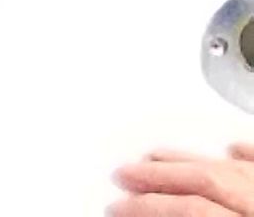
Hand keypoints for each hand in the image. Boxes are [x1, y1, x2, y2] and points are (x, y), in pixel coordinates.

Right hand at [111, 145, 253, 214]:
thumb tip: (149, 213)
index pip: (190, 209)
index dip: (147, 206)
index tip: (119, 208)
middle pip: (206, 178)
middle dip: (158, 175)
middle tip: (124, 174)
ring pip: (232, 167)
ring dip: (189, 160)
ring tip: (156, 157)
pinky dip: (245, 153)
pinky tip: (230, 149)